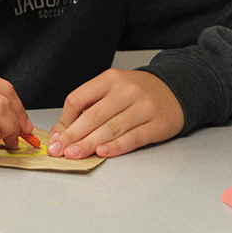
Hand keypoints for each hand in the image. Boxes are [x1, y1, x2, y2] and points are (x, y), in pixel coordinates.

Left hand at [47, 68, 183, 159]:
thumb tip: (61, 131)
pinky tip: (102, 153)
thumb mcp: (112, 89)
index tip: (56, 137)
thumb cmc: (137, 93)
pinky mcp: (159, 123)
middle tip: (59, 150)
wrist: (174, 90)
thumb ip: (88, 106)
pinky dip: (116, 147)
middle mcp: (127, 89)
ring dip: (89, 144)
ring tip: (74, 154)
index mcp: (110, 78)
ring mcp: (145, 106)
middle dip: (73, 135)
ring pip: (111, 128)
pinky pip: (134, 138)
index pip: (78, 98)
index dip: (65, 120)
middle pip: (93, 115)